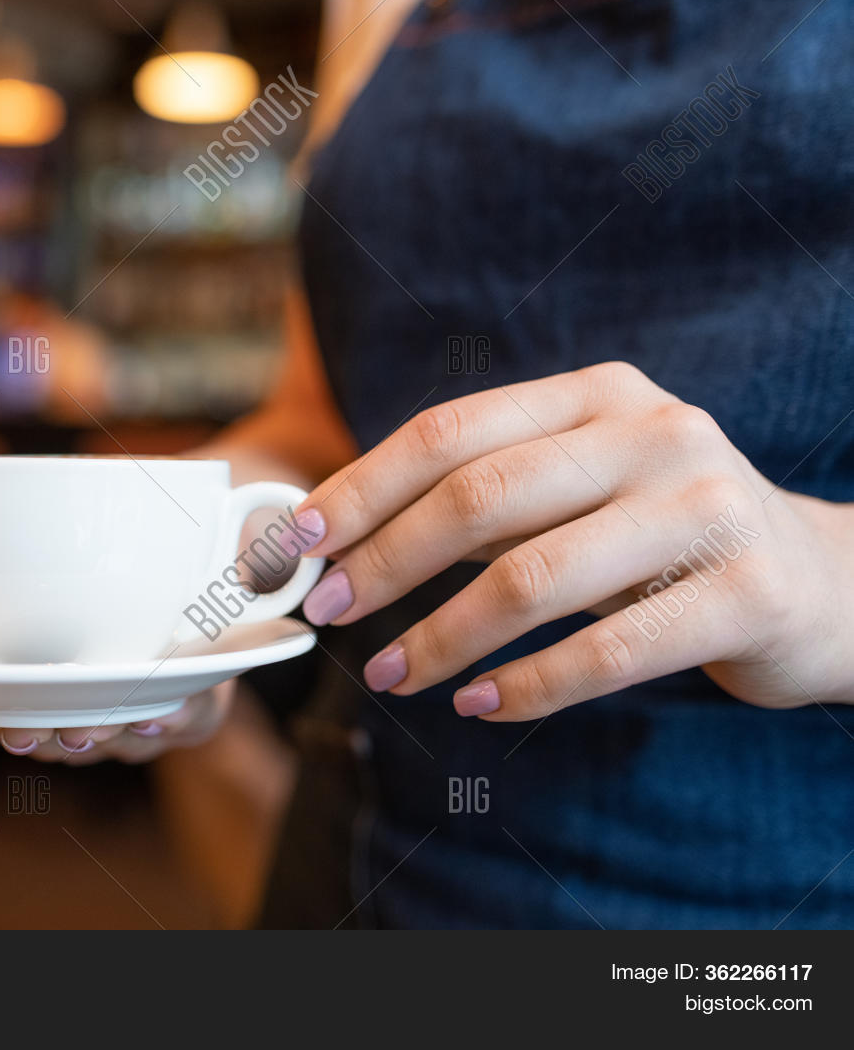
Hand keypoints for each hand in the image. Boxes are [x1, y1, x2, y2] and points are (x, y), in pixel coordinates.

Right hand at [0, 547, 236, 759]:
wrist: (162, 494)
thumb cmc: (35, 531)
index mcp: (3, 682)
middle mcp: (62, 701)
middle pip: (37, 738)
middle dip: (25, 738)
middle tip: (19, 723)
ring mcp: (128, 700)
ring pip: (107, 738)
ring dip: (93, 733)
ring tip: (83, 718)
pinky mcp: (195, 687)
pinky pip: (190, 719)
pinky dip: (178, 716)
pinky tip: (160, 706)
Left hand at [282, 361, 853, 720]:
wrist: (820, 582)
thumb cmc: (659, 535)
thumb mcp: (576, 490)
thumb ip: (482, 501)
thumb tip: (341, 539)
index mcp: (596, 395)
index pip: (449, 433)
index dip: (362, 488)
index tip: (299, 541)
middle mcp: (654, 433)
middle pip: (481, 497)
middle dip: (384, 561)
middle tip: (326, 612)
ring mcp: (705, 508)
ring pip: (534, 579)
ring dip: (441, 638)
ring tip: (388, 676)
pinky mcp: (745, 594)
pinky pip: (607, 651)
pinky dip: (526, 688)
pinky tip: (476, 705)